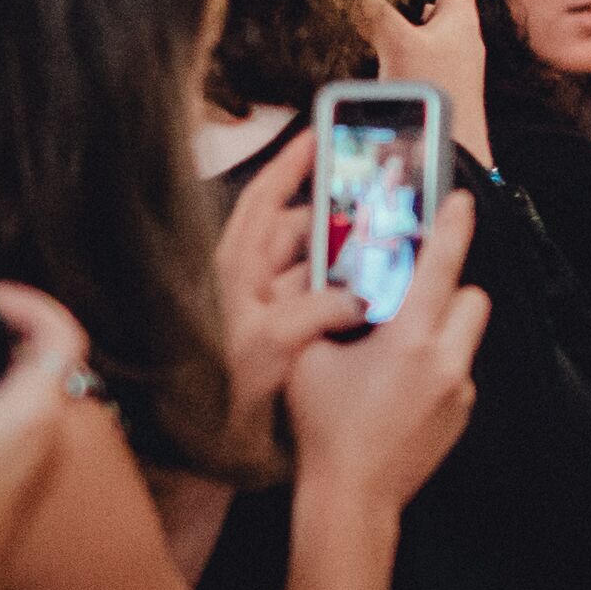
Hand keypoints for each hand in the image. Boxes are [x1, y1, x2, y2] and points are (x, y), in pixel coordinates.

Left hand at [211, 148, 364, 429]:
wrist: (200, 452)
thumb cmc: (217, 398)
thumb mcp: (267, 348)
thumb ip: (312, 313)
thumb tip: (358, 296)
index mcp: (235, 272)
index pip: (264, 200)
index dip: (293, 165)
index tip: (323, 137)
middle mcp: (248, 283)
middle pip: (302, 233)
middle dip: (343, 221)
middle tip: (385, 211)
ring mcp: (264, 308)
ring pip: (315, 268)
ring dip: (350, 263)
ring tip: (391, 258)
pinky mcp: (280, 334)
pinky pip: (321, 300)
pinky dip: (347, 295)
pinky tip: (376, 301)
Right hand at [285, 194, 485, 519]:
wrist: (351, 496)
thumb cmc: (322, 425)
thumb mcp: (310, 356)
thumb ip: (323, 309)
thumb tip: (329, 270)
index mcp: (410, 338)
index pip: (441, 266)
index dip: (452, 227)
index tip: (460, 200)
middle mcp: (447, 359)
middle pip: (470, 297)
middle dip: (445, 288)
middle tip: (406, 294)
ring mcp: (461, 389)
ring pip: (466, 335)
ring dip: (442, 327)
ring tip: (397, 344)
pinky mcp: (463, 412)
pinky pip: (458, 370)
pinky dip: (437, 365)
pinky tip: (399, 386)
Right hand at [373, 0, 491, 163]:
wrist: (455, 153)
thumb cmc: (435, 97)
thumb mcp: (399, 46)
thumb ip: (376, 13)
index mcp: (461, 19)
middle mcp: (460, 37)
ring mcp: (450, 60)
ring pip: (421, 23)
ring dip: (394, 14)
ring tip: (363, 14)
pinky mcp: (436, 82)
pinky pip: (413, 49)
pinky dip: (392, 41)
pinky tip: (369, 51)